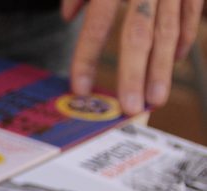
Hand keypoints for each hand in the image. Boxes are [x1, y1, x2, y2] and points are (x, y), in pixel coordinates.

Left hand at [64, 0, 203, 114]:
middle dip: (133, 75)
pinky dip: (183, 39)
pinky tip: (175, 61)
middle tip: (130, 107)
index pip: (96, 27)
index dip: (87, 59)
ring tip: (156, 98)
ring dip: (161, 69)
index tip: (80, 90)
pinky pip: (191, 14)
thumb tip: (67, 16)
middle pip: (137, 36)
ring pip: (167, 31)